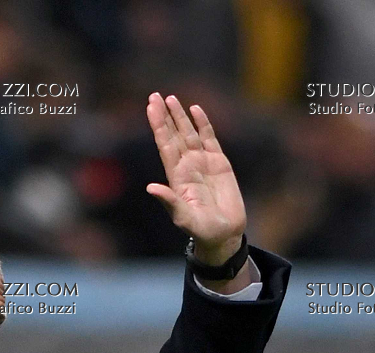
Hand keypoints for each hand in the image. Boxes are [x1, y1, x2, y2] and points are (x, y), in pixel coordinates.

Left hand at [144, 92, 246, 260]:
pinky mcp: (219, 162)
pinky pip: (209, 138)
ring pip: (189, 133)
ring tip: (171, 99)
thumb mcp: (184, 218)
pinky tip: (195, 109)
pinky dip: (203, 123)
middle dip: (164, 116)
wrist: (224, 234)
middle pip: (173, 135)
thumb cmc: (202, 230)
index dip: (158, 126)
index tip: (150, 107)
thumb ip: (169, 202)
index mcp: (176, 177)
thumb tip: (150, 188)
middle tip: (155, 96)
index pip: (165, 145)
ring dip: (180, 116)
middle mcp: (187, 166)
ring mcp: (202, 162)